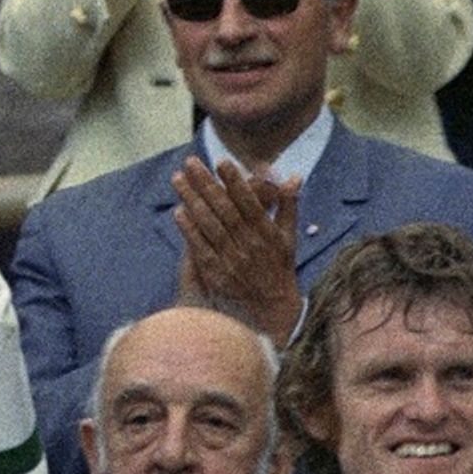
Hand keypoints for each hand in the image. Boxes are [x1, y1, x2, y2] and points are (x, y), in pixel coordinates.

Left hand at [172, 158, 301, 344]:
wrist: (273, 311)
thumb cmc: (279, 270)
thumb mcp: (289, 238)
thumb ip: (288, 206)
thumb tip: (294, 177)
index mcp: (267, 232)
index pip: (249, 202)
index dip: (235, 181)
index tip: (221, 162)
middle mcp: (249, 244)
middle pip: (224, 209)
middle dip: (206, 183)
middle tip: (190, 162)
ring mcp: (232, 259)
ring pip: (209, 225)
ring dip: (192, 201)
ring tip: (178, 180)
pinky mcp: (217, 274)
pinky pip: (201, 248)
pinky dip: (189, 230)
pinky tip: (178, 212)